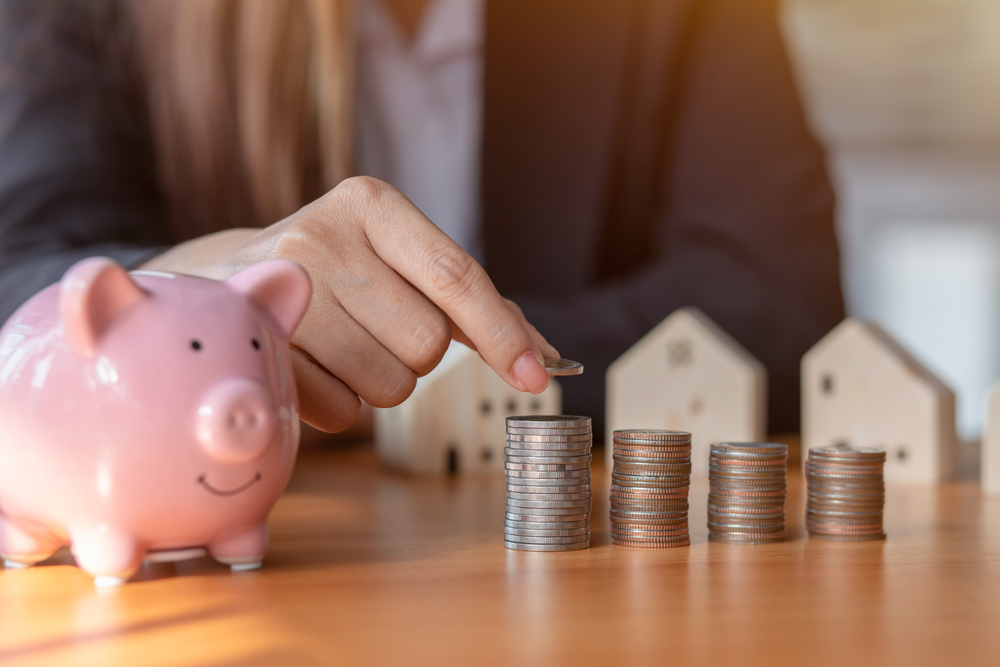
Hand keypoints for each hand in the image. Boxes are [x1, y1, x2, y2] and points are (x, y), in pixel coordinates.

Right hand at [141, 177, 558, 431]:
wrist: (223, 283)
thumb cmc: (334, 277)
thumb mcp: (393, 264)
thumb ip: (468, 302)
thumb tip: (544, 352)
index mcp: (371, 204)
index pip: (456, 276)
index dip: (502, 333)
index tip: (538, 376)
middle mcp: (323, 234)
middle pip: (427, 342)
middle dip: (415, 356)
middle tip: (374, 331)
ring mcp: (283, 289)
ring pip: (390, 384)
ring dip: (378, 382)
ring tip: (338, 347)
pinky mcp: (256, 346)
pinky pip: (343, 412)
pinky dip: (340, 405)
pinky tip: (311, 369)